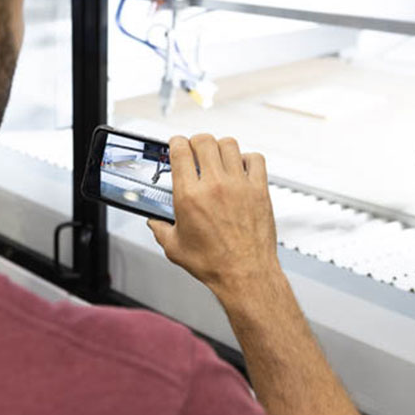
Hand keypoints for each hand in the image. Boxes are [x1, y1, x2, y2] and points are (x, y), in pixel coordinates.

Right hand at [148, 134, 280, 299]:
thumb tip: (154, 222)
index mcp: (190, 196)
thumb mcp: (175, 247)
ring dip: (220, 147)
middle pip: (204, 140)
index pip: (180, 150)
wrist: (245, 274)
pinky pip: (255, 159)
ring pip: (229, 144)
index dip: (176, 143)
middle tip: (195, 150)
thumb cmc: (214, 263)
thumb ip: (160, 229)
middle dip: (196, 142)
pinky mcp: (259, 190)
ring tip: (217, 158)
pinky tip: (241, 168)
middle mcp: (214, 185)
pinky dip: (247, 158)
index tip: (176, 145)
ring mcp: (239, 185)